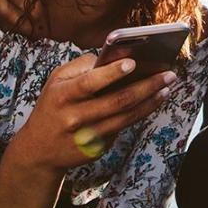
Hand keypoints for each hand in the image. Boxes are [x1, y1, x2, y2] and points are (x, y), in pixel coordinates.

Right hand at [11, 54, 176, 170]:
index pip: (89, 83)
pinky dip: (142, 112)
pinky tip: (154, 100)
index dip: (111, 73)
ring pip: (126, 117)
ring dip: (151, 100)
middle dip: (146, 86)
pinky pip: (124, 127)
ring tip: (167, 86)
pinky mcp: (98, 148)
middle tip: (168, 74)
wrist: (39, 150)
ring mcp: (88, 136)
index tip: (132, 62)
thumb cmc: (53, 106)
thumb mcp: (56, 82)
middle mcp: (75, 117)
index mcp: (63, 96)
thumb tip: (114, 56)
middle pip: (117, 101)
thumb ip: (81, 67)